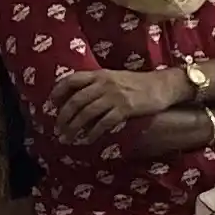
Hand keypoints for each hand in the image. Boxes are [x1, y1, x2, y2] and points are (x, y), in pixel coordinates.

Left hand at [43, 64, 182, 147]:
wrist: (163, 85)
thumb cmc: (139, 83)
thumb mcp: (115, 77)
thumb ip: (98, 84)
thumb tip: (78, 99)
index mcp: (100, 74)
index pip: (72, 80)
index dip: (58, 93)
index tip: (50, 105)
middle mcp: (104, 84)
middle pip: (76, 101)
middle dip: (63, 117)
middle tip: (57, 129)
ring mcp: (114, 96)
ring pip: (86, 113)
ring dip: (74, 128)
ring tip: (67, 138)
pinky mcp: (125, 109)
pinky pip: (103, 123)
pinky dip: (92, 133)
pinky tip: (87, 140)